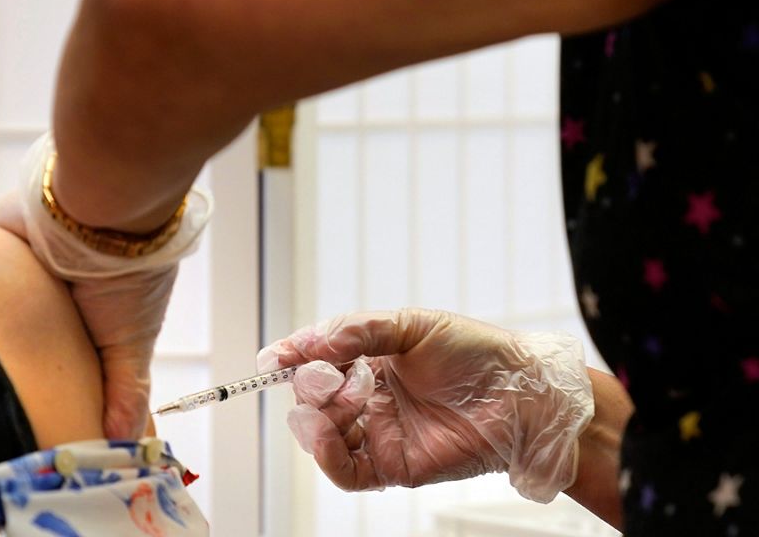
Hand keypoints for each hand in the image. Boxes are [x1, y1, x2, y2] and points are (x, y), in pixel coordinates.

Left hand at [0, 134, 210, 439]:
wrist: (98, 209)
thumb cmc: (126, 276)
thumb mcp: (132, 343)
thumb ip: (126, 390)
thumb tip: (126, 444)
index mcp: (96, 313)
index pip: (72, 354)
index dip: (58, 379)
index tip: (35, 416)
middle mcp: (63, 290)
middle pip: (33, 333)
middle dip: (18, 359)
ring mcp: (30, 267)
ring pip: (2, 307)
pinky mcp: (2, 244)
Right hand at [257, 309, 594, 502]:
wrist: (523, 395)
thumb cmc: (478, 354)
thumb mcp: (413, 325)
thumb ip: (358, 330)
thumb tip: (309, 343)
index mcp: (370, 361)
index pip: (315, 361)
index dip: (291, 359)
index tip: (271, 360)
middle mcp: (368, 398)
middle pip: (312, 399)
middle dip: (309, 385)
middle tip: (327, 375)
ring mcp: (378, 434)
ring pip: (321, 436)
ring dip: (314, 418)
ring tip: (336, 400)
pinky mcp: (393, 467)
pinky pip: (345, 471)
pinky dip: (326, 455)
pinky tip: (326, 433)